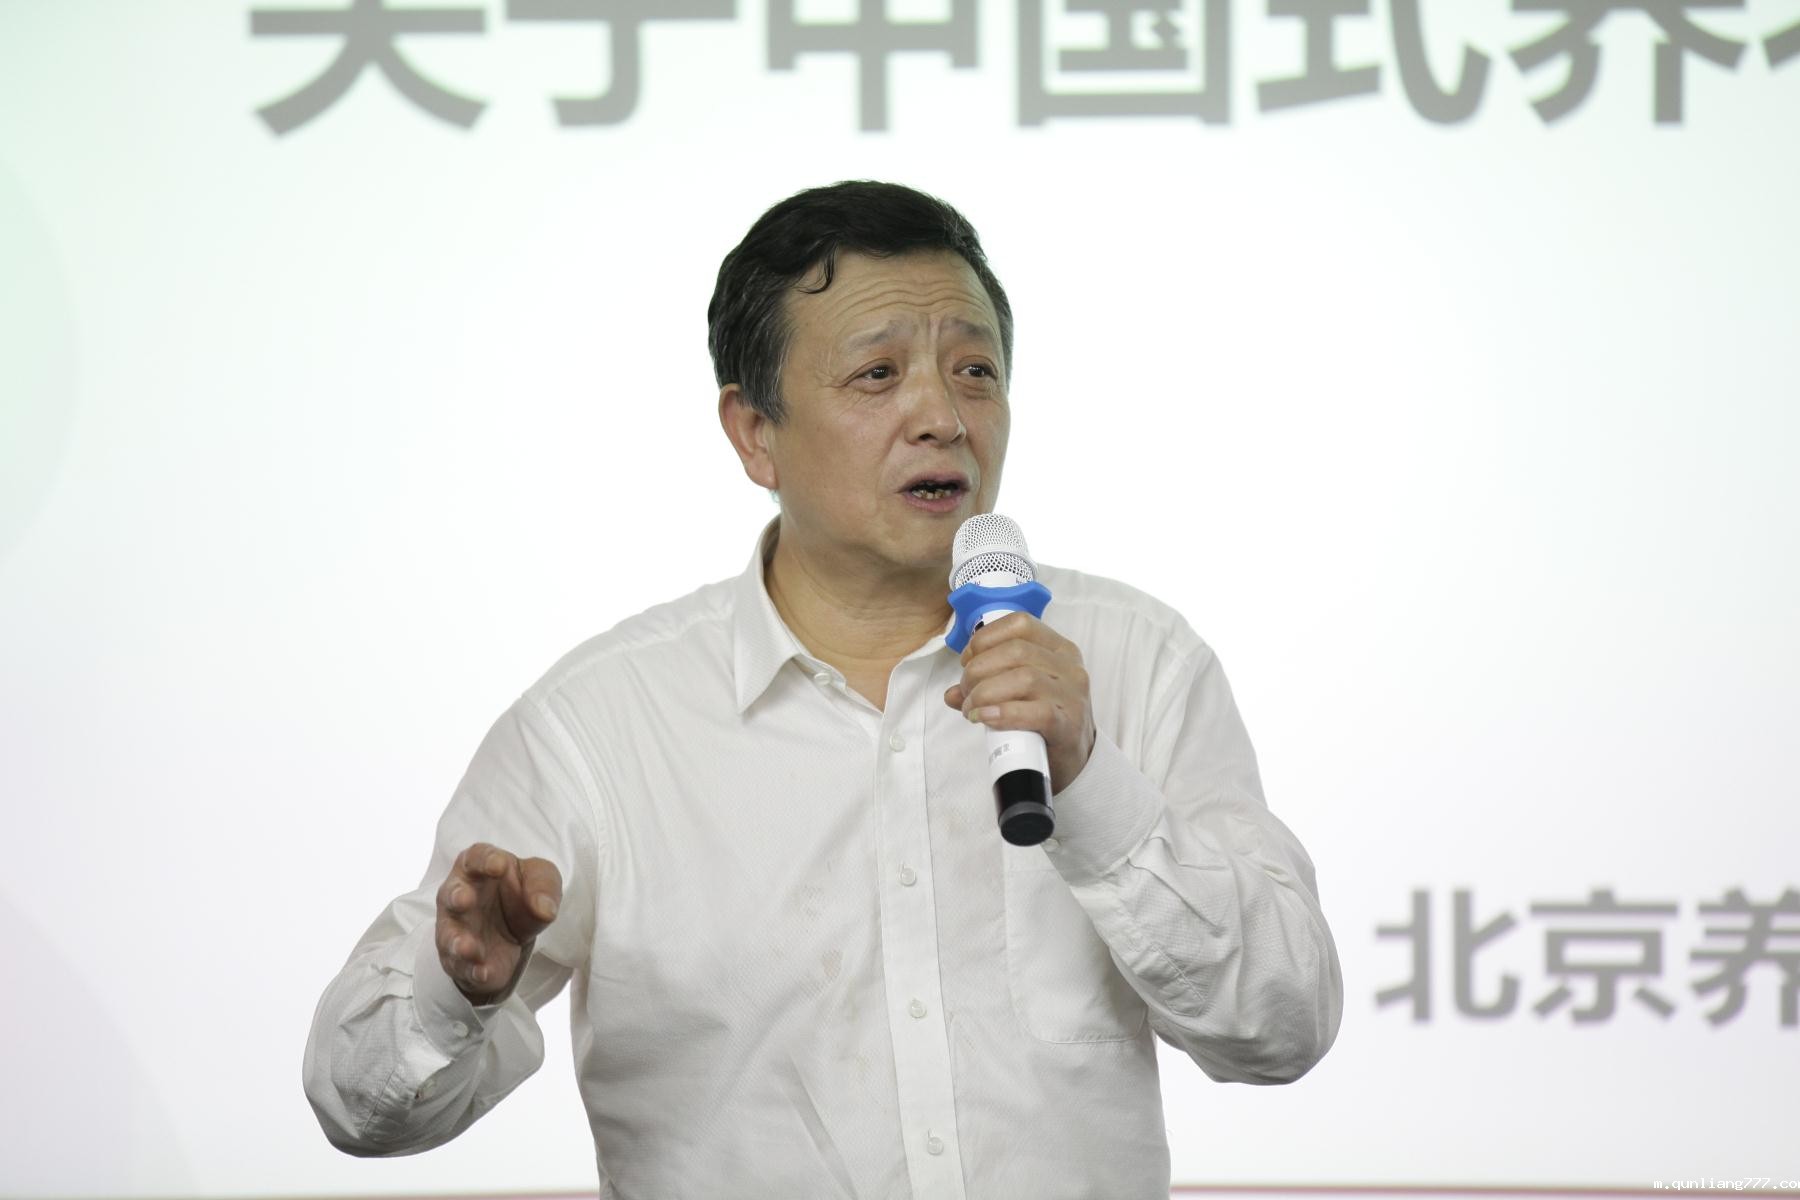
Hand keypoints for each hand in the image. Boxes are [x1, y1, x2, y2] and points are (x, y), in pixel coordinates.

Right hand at [436, 842, 561, 1004]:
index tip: (500, 865)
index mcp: (477, 868)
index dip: (485, 860)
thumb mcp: (541, 881)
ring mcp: (456, 929)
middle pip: (451, 894)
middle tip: (464, 899)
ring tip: (470, 949)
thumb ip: (543, 887)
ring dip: (459, 942)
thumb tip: (545, 908)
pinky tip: (483, 972)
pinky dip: (473, 970)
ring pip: (450, 935)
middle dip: (456, 897)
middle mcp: (459, 896)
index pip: (476, 857)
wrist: (511, 936)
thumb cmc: (519, 895)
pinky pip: (462, 966)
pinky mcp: (460, 960)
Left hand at [944, 612, 1095, 793]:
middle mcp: (1069, 667)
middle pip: (1016, 651)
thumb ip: (987, 687)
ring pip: (1024, 678)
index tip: (967, 661)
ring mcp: (1072, 695)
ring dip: (986, 693)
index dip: (986, 638)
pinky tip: (984, 718)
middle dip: (979, 670)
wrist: (1075, 759)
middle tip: (965, 692)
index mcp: (1058, 650)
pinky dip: (1003, 713)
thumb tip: (951, 694)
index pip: (1020, 624)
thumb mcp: (1020, 694)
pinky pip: (1037, 712)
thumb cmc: (1045, 720)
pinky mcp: (1069, 725)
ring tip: (972, 709)